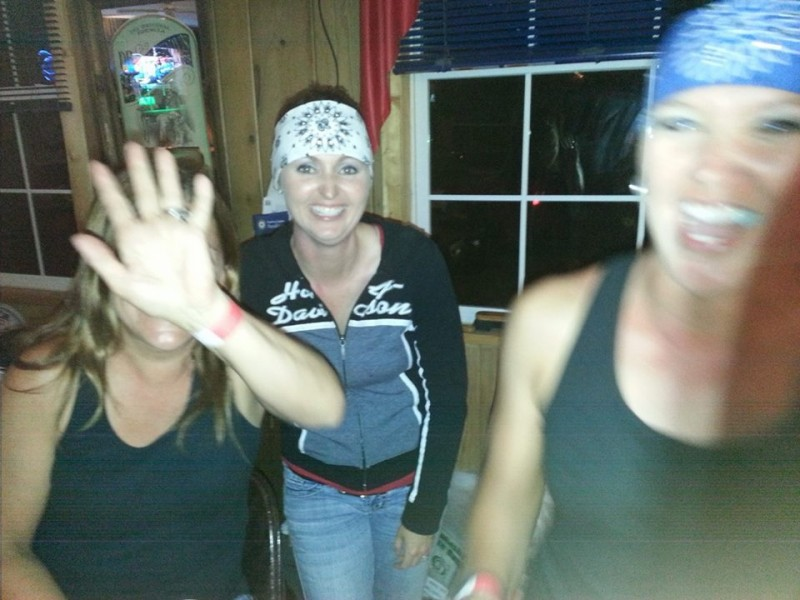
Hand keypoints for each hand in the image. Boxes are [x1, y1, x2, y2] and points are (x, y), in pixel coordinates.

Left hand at [71, 142, 222, 330]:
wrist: (189, 309)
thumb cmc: (156, 299)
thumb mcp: (122, 283)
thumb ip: (101, 259)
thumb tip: (76, 236)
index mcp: (132, 237)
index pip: (117, 206)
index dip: (106, 186)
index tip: (96, 165)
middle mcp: (153, 227)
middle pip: (144, 192)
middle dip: (138, 169)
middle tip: (131, 146)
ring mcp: (175, 228)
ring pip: (170, 194)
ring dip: (166, 174)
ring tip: (161, 152)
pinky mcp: (196, 234)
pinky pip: (199, 211)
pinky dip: (200, 196)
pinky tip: (200, 178)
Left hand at [393, 525, 433, 568]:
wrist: (423, 518)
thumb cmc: (409, 526)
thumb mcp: (399, 534)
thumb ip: (397, 545)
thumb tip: (397, 552)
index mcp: (411, 552)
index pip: (405, 564)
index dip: (399, 566)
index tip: (395, 565)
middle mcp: (419, 553)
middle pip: (413, 563)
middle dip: (406, 563)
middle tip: (400, 558)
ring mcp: (426, 549)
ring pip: (420, 559)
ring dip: (413, 559)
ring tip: (408, 554)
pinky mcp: (430, 544)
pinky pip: (425, 553)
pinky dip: (420, 555)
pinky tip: (417, 550)